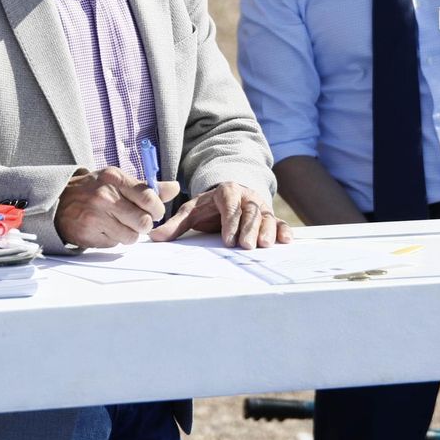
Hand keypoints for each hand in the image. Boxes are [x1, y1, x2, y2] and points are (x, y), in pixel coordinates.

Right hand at [55, 167, 180, 247]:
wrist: (59, 200)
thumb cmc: (94, 189)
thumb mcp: (118, 180)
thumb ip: (146, 187)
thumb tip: (174, 188)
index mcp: (115, 178)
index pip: (148, 197)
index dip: (157, 209)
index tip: (154, 212)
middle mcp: (105, 197)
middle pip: (143, 222)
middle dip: (144, 225)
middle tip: (137, 221)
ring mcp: (95, 217)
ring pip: (131, 237)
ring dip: (129, 234)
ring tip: (118, 224)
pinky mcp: (88, 234)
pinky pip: (114, 245)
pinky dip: (113, 239)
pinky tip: (104, 229)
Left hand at [150, 182, 291, 249]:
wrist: (230, 196)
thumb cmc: (210, 206)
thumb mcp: (192, 211)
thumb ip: (175, 224)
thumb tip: (153, 237)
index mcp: (226, 192)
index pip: (230, 205)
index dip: (230, 221)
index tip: (228, 240)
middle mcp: (246, 197)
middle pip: (250, 212)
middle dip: (248, 229)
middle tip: (246, 246)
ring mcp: (260, 207)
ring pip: (266, 217)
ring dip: (267, 230)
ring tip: (265, 245)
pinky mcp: (270, 216)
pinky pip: (279, 222)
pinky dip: (284, 230)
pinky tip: (286, 240)